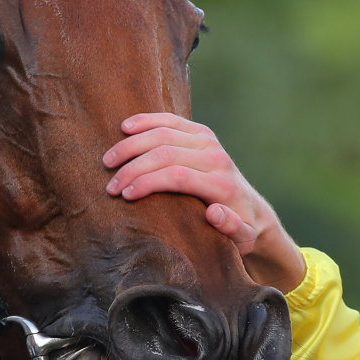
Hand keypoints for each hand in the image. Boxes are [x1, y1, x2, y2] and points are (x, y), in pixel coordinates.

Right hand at [105, 113, 306, 291]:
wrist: (251, 209)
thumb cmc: (240, 230)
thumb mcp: (242, 239)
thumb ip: (232, 228)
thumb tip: (214, 212)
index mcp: (222, 184)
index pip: (178, 176)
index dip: (148, 182)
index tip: (124, 195)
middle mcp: (216, 158)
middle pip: (166, 153)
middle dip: (133, 168)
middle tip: (110, 185)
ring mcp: (209, 141)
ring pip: (163, 133)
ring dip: (131, 146)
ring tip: (108, 161)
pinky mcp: (202, 132)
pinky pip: (169, 120)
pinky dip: (145, 121)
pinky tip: (124, 127)